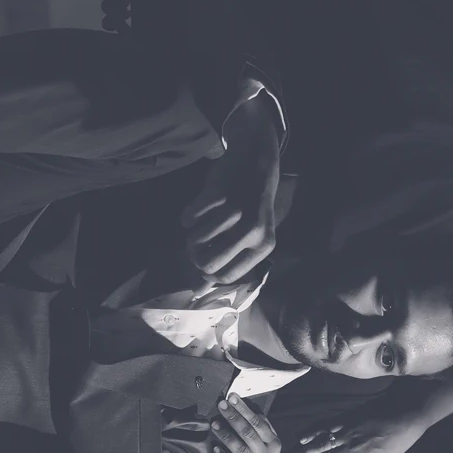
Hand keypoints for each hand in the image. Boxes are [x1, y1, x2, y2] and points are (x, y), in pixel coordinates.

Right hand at [181, 94, 281, 283]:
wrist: (256, 161)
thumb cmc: (251, 205)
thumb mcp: (249, 234)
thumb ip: (226, 262)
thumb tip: (197, 290)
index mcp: (264, 245)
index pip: (228, 276)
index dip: (209, 273)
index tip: (204, 264)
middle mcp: (253, 230)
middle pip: (208, 263)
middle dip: (195, 256)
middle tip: (196, 245)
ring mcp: (236, 210)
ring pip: (195, 240)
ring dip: (191, 234)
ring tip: (200, 225)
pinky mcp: (219, 193)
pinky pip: (188, 218)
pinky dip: (188, 216)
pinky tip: (199, 209)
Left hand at [210, 393, 284, 452]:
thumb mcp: (270, 448)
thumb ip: (264, 430)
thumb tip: (251, 409)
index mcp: (274, 443)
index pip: (258, 422)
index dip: (244, 409)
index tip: (232, 397)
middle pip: (249, 433)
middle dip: (234, 417)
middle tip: (221, 404)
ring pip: (240, 449)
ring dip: (226, 435)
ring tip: (214, 423)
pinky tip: (214, 449)